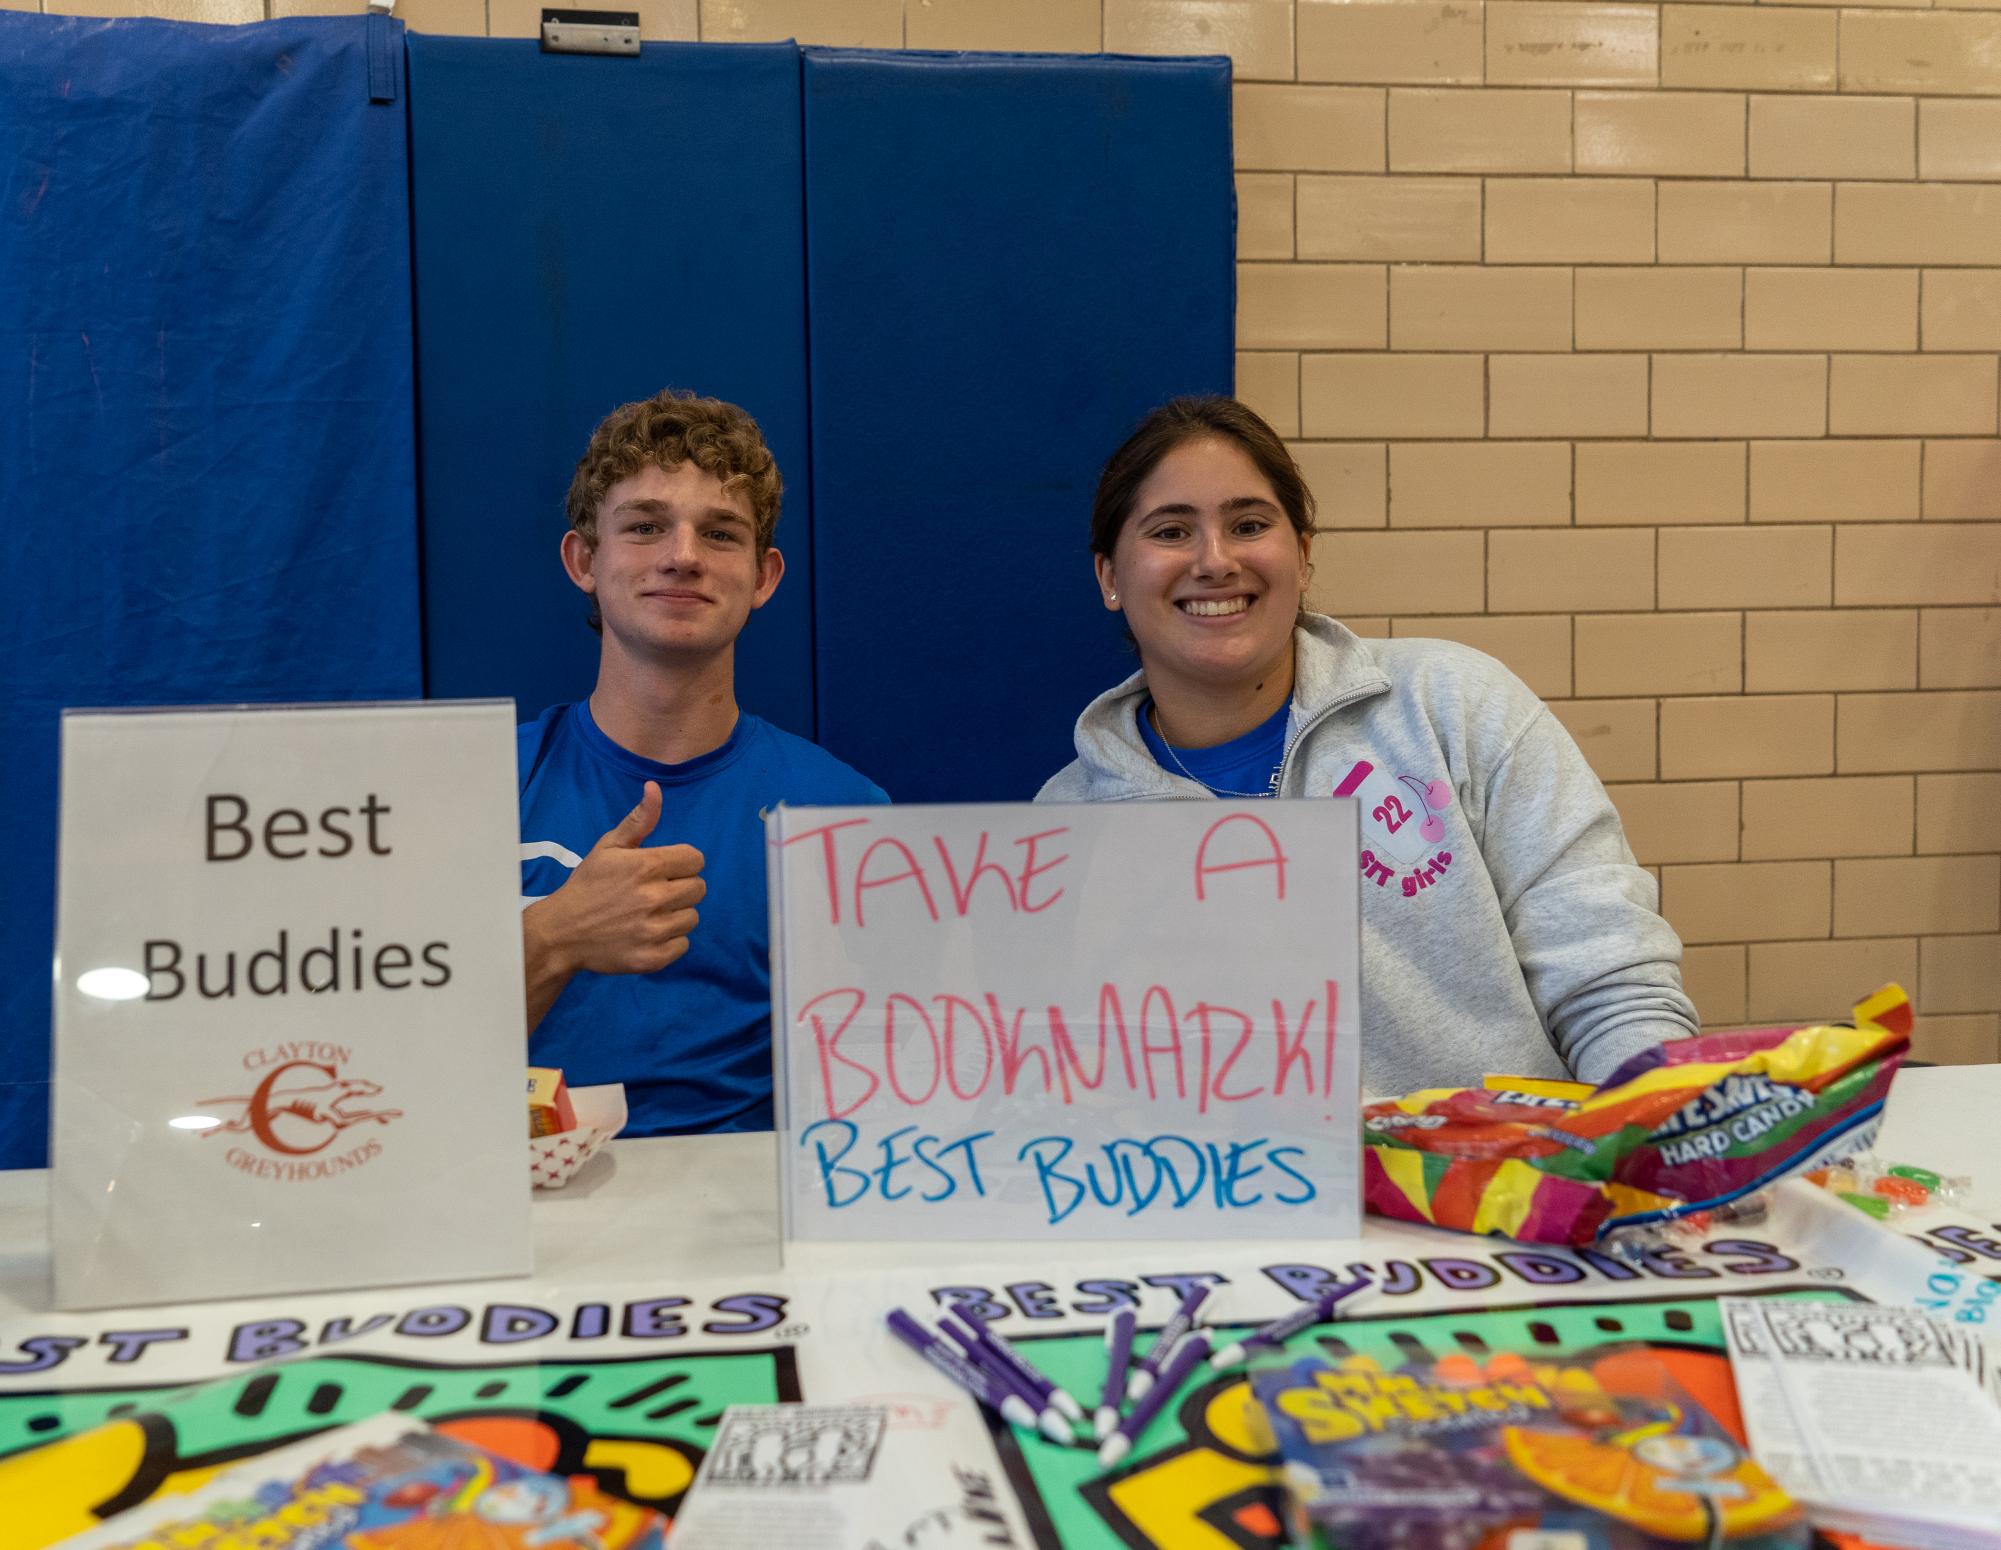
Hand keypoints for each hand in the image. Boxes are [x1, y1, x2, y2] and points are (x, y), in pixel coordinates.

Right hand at [528, 782, 706, 979]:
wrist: (561, 932)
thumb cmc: (588, 885)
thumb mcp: (608, 847)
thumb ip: (638, 820)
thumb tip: (654, 788)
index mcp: (648, 866)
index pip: (695, 859)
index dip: (682, 863)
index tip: (664, 870)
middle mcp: (655, 898)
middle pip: (698, 888)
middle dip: (680, 887)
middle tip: (654, 892)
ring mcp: (654, 930)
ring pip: (692, 917)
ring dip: (676, 915)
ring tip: (649, 914)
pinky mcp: (653, 958)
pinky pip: (683, 944)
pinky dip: (670, 941)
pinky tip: (647, 933)